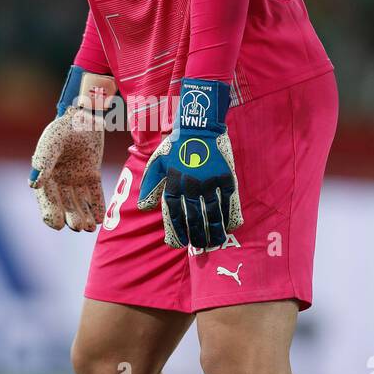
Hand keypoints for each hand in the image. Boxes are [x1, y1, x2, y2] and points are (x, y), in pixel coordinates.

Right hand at [28, 68, 114, 232]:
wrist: (86, 113)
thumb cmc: (65, 126)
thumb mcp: (53, 141)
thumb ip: (43, 161)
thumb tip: (33, 185)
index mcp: (45, 173)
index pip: (46, 197)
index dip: (50, 212)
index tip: (57, 225)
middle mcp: (59, 178)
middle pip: (64, 203)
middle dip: (70, 217)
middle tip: (77, 227)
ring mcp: (75, 177)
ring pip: (79, 201)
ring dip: (83, 215)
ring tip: (88, 228)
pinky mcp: (91, 174)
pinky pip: (93, 194)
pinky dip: (96, 206)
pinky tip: (99, 219)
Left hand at [137, 78, 242, 249]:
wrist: (200, 126)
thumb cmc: (176, 145)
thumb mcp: (157, 162)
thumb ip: (149, 185)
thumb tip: (143, 208)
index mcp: (173, 183)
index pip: (173, 214)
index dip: (176, 231)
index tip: (179, 243)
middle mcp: (190, 185)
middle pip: (194, 218)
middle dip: (196, 236)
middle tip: (200, 248)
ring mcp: (209, 182)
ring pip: (213, 213)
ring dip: (214, 231)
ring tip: (216, 243)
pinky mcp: (225, 177)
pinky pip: (228, 201)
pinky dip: (229, 215)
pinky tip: (229, 226)